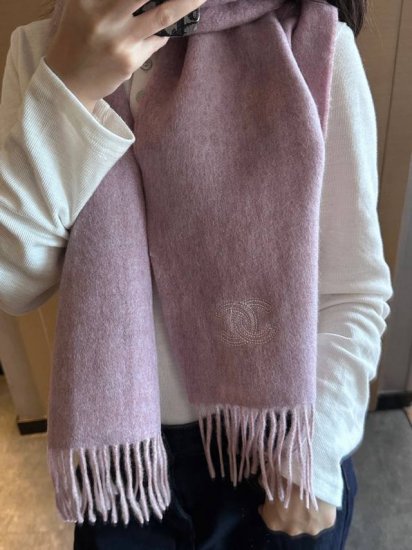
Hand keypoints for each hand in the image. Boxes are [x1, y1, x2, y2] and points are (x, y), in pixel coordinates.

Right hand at [44, 0, 207, 110]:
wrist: (67, 82)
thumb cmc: (76, 37)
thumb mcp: (82, 5)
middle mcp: (103, 15)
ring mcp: (119, 39)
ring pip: (164, 14)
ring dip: (187, 2)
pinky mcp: (130, 60)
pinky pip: (156, 40)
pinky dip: (160, 34)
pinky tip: (156, 34)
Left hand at [257, 476, 336, 535]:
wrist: (312, 475)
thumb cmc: (287, 475)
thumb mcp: (271, 477)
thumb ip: (267, 484)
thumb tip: (263, 482)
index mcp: (273, 520)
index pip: (268, 516)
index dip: (269, 507)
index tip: (271, 500)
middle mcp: (291, 529)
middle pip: (288, 521)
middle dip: (289, 510)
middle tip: (292, 496)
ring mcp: (310, 528)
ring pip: (307, 522)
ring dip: (305, 512)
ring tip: (306, 496)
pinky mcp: (327, 523)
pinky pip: (322, 517)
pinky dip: (320, 509)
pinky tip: (319, 497)